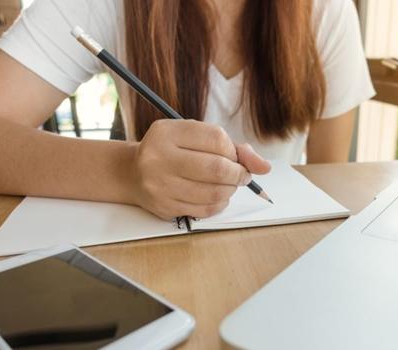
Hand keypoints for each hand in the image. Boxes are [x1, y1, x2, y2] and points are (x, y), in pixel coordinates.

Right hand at [129, 119, 270, 219]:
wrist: (133, 173)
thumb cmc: (173, 151)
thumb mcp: (194, 137)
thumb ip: (231, 147)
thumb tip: (264, 167)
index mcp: (168, 132)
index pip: (217, 139)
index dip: (234, 151)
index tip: (235, 157)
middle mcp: (159, 157)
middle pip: (218, 168)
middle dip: (239, 174)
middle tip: (241, 175)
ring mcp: (159, 184)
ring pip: (214, 192)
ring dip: (231, 190)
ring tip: (228, 185)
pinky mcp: (164, 207)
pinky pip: (205, 209)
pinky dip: (219, 203)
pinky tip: (216, 196)